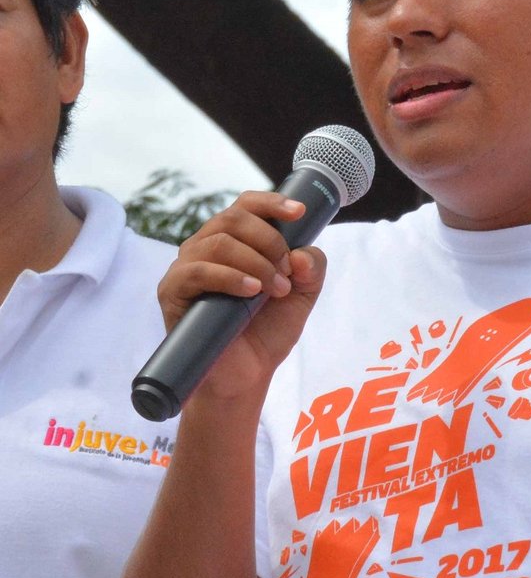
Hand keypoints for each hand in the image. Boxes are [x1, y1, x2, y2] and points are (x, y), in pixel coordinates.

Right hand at [156, 191, 326, 402]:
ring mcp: (186, 267)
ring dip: (256, 262)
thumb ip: (312, 270)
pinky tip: (251, 291)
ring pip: (218, 242)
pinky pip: (196, 271)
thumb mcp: (302, 296)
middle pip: (234, 218)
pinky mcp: (172, 292)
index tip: (299, 213)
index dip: (271, 203)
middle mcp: (206, 247)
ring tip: (274, 289)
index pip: (246, 205)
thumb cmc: (267, 330)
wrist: (245, 374)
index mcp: (236, 241)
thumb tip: (301, 253)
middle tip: (287, 273)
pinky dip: (230, 277)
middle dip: (270, 241)